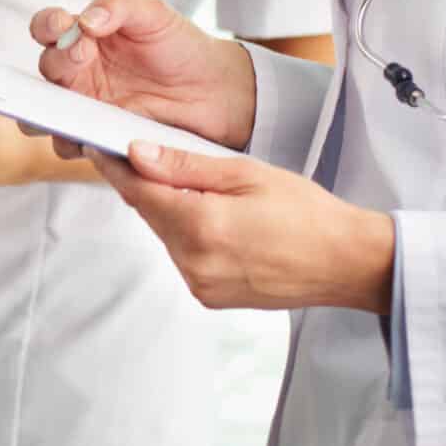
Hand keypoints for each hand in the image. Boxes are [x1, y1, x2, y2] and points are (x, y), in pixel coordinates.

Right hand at [31, 0, 257, 154]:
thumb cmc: (181, 46)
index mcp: (84, 37)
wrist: (215, 91)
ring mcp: (86, 107)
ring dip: (49, 109)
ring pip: (44, 113)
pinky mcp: (98, 138)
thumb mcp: (153, 13)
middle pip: (45, 68)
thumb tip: (86, 19)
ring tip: (74, 105)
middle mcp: (78, 71)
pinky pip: (70, 145)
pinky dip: (72, 142)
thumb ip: (117, 5)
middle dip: (57, 61)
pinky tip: (93, 135)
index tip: (64, 26)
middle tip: (82, 55)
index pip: (47, 28)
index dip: (47, 26)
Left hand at [89, 141, 394, 312]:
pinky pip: (184, 256)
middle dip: (148, 186)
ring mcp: (200, 284)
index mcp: (200, 226)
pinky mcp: (210, 297)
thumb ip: (185, 166)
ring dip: (172, 211)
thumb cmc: (307, 214)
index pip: (138, 192)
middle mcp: (193, 262)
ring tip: (205, 191)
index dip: (116, 168)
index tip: (100, 148)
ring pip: (166, 235)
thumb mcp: (246, 173)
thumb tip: (138, 154)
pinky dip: (189, 235)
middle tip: (153, 157)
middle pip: (150, 214)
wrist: (346, 263)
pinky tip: (217, 221)